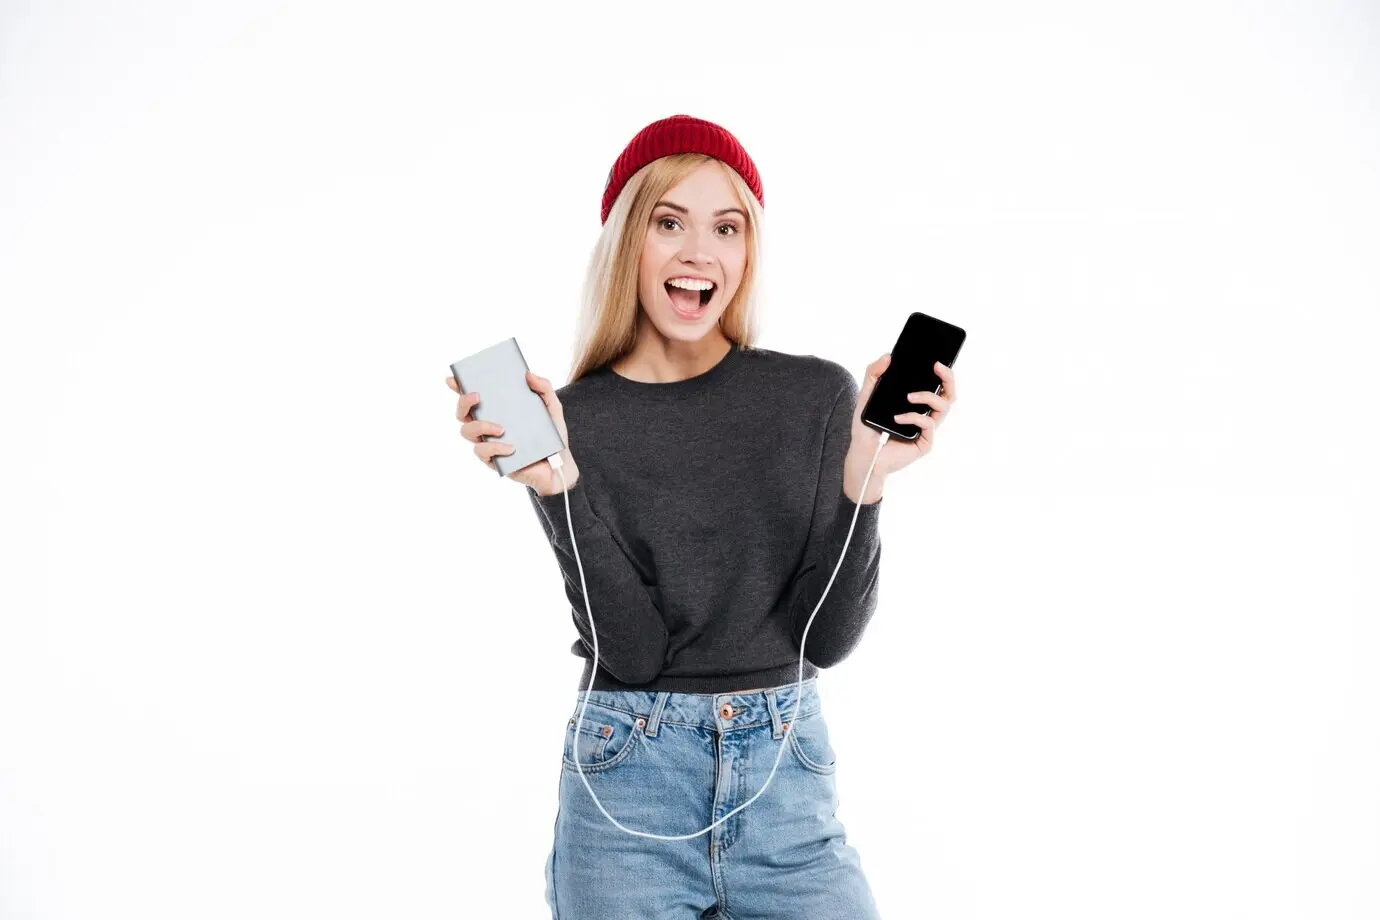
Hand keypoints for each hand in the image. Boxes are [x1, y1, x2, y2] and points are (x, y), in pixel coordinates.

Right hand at [445, 371, 580, 494]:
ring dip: (480, 426)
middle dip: (464, 402)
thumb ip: (543, 388)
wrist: (559, 464)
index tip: (453, 379)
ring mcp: (488, 443)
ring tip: (501, 428)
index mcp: (497, 410)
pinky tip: (511, 448)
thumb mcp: (552, 407)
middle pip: (462, 413)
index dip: (458, 387)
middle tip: (478, 396)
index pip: (472, 397)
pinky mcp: (493, 460)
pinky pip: (483, 453)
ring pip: (467, 432)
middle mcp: (487, 425)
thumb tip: (528, 374)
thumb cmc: (551, 435)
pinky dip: (495, 448)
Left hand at [842, 354, 956, 501]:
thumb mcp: (866, 396)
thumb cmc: (867, 427)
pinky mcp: (924, 442)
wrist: (862, 453)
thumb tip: (888, 356)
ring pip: (944, 407)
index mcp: (917, 402)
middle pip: (949, 394)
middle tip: (937, 367)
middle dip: (948, 378)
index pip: (937, 384)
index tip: (936, 360)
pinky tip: (897, 418)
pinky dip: (913, 417)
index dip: (943, 371)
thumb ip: (873, 374)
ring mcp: (927, 429)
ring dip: (927, 397)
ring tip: (908, 397)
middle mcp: (926, 414)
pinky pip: (928, 425)